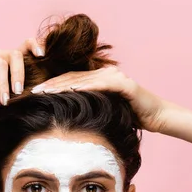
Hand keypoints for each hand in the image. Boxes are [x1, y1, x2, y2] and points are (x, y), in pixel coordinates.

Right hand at [0, 38, 44, 124]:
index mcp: (9, 59)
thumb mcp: (13, 95)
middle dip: (19, 75)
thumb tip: (43, 84)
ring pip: (1, 64)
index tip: (42, 55)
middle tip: (19, 93)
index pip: (25, 45)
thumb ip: (23, 85)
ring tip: (4, 101)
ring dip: (4, 86)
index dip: (35, 46)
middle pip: (15, 55)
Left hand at [31, 66, 171, 132]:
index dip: (53, 85)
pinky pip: (100, 85)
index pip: (71, 80)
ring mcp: (115, 77)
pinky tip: (69, 91)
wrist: (157, 117)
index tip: (35, 93)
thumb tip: (68, 118)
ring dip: (62, 86)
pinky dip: (84, 88)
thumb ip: (91, 108)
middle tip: (33, 91)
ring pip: (83, 80)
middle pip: (73, 78)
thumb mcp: (106, 111)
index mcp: (100, 79)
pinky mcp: (124, 84)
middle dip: (52, 84)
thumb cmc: (132, 117)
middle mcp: (106, 74)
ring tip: (45, 91)